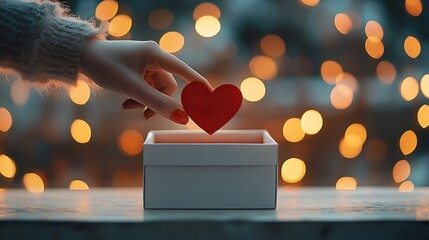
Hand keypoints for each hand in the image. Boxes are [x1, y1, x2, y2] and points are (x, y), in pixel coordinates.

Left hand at [80, 40, 212, 123]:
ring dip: (144, 102)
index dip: (199, 85)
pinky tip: (126, 103)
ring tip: (128, 106)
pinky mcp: (139, 71)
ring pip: (156, 91)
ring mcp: (146, 65)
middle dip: (157, 103)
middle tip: (143, 115)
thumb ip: (157, 104)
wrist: (81, 58)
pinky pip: (147, 89)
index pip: (184, 71)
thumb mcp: (132, 88)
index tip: (213, 96)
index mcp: (155, 54)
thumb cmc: (105, 66)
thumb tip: (183, 118)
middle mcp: (154, 58)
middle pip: (168, 87)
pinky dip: (139, 98)